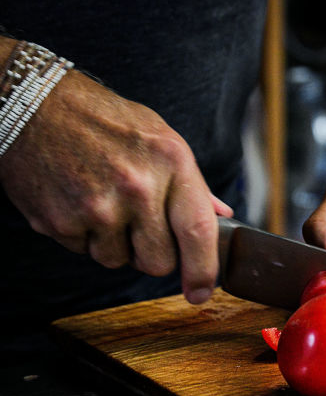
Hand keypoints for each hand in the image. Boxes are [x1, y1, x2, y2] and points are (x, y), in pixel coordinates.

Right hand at [0, 70, 232, 303]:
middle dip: (153, 254)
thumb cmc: (105, 121)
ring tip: (104, 202)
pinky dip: (84, 236)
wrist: (34, 103)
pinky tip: (78, 200)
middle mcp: (137, 187)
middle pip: (159, 262)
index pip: (198, 232)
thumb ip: (192, 183)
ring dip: (115, 244)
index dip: (203, 271)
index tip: (201, 292)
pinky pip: (84, 252)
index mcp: (171, 163)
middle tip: (140, 227)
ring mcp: (96, 207)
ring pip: (119, 261)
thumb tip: (221, 216)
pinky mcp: (60, 222)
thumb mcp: (160, 138)